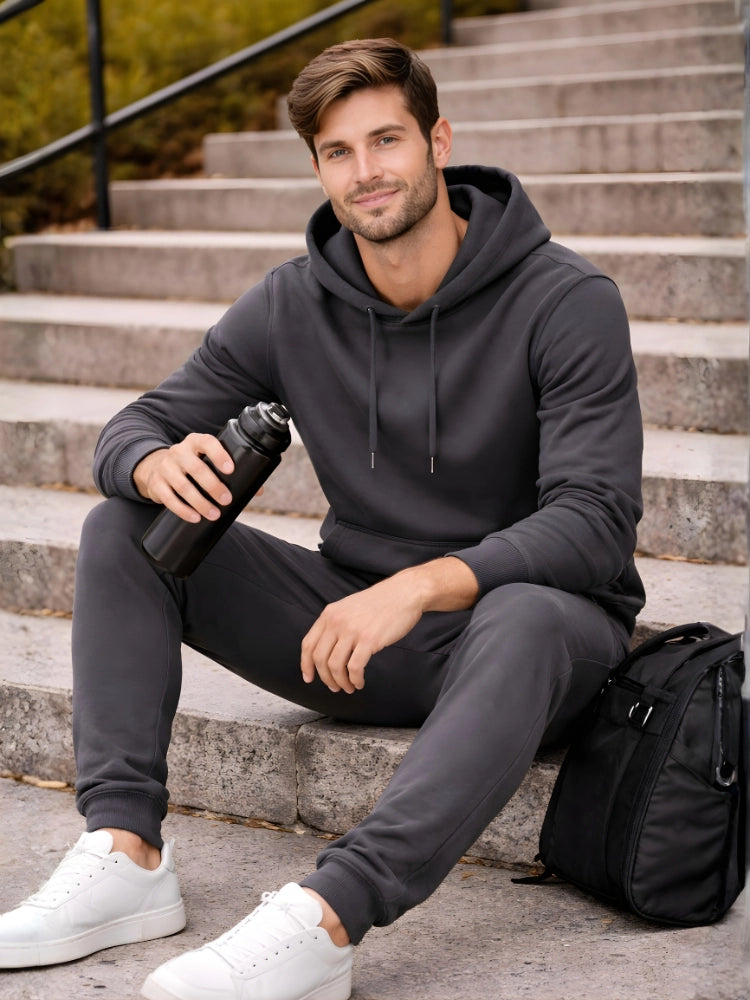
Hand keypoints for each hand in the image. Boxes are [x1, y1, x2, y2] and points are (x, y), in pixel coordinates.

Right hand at [133, 434, 234, 522]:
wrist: (157, 467)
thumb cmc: (192, 466)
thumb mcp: (206, 461)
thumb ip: (230, 473)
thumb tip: (257, 491)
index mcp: (195, 442)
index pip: (207, 442)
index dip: (219, 455)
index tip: (230, 470)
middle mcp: (179, 451)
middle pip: (196, 468)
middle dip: (213, 486)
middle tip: (226, 500)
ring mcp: (165, 467)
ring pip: (183, 486)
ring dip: (200, 503)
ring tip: (214, 514)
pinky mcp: (156, 483)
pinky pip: (169, 498)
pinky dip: (183, 510)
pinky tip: (195, 517)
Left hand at [300, 574, 424, 693]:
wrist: (403, 593)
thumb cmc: (380, 602)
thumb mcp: (349, 607)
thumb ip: (336, 624)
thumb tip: (328, 649)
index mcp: (329, 614)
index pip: (308, 644)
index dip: (306, 665)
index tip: (308, 677)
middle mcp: (337, 621)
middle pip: (320, 658)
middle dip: (325, 678)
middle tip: (334, 687)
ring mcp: (352, 630)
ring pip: (335, 666)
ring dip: (341, 682)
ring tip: (349, 686)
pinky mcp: (369, 640)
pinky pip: (354, 667)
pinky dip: (355, 679)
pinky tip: (359, 682)